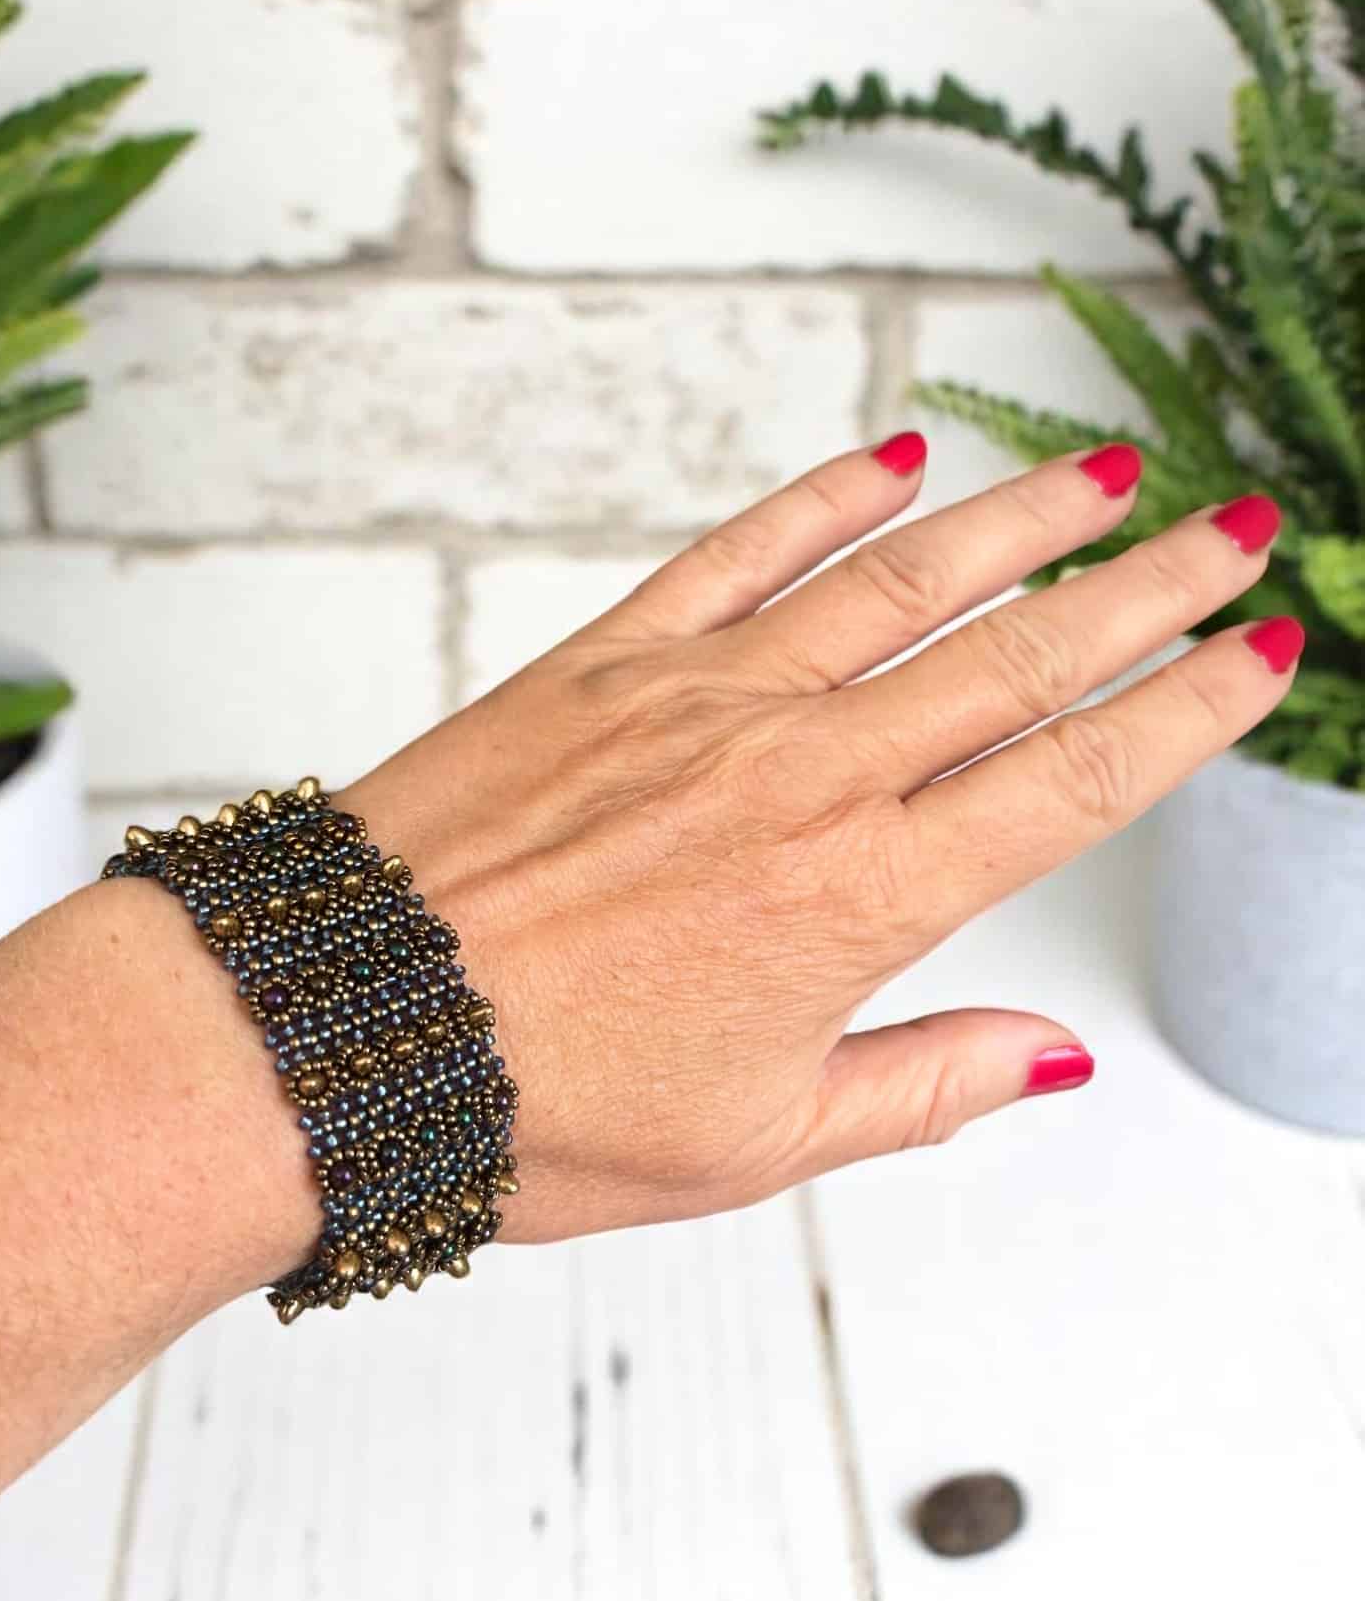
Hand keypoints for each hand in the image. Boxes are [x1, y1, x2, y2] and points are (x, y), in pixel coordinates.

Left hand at [344, 438, 1297, 1245]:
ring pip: (901, 583)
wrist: (338, 1028)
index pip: (1072, 779)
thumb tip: (1053, 1054)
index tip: (1260, 654)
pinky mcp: (610, 659)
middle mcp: (804, 775)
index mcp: (860, 900)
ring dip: (1020, 522)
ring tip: (1113, 475)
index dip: (1185, 712)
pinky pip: (743, 553)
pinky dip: (824, 500)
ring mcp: (705, 699)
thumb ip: (922, 1085)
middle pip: (1018, 658)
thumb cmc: (536, 1105)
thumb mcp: (756, 1142)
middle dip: (1147, 590)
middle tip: (1242, 532)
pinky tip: (896, 458)